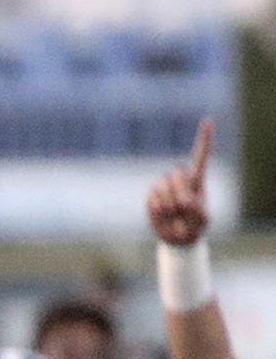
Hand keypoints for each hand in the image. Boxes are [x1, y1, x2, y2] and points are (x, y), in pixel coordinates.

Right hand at [148, 117, 214, 247]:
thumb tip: (184, 201)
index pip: (200, 155)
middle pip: (177, 172)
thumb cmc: (194, 227)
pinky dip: (158, 210)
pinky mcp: (151, 197)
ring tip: (174, 214)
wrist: (177, 238)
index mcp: (197, 179)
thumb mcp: (202, 220)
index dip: (204, 138)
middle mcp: (180, 179)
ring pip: (162, 185)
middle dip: (180, 189)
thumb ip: (197, 210)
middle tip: (184, 206)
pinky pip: (152, 198)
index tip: (207, 120)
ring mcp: (164, 187)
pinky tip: (164, 215)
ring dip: (169, 202)